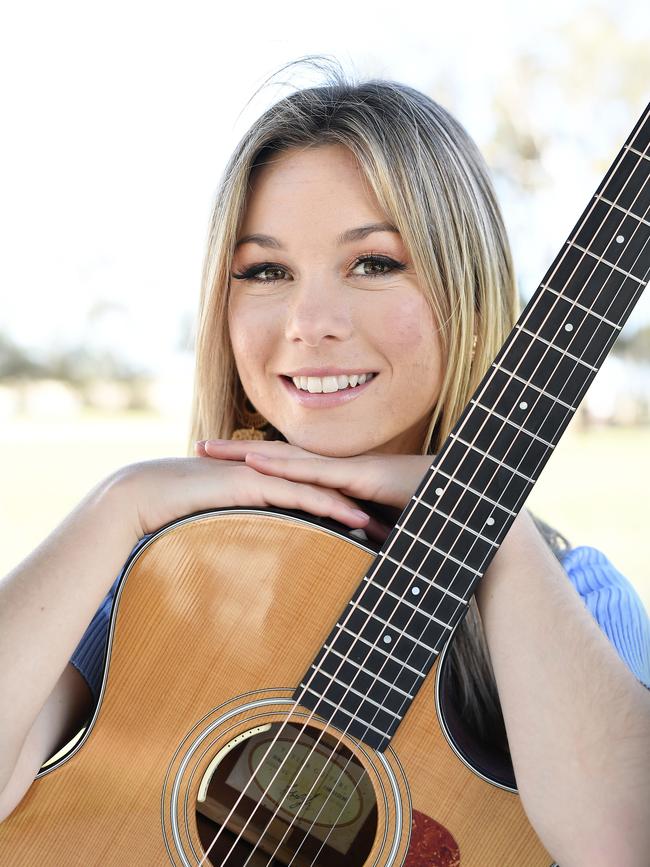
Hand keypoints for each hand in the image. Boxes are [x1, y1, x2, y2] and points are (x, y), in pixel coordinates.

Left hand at [196, 440, 434, 542]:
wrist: (468, 510)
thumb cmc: (430, 523)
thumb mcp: (380, 536)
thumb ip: (352, 542)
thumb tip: (335, 561)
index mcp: (339, 483)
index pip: (289, 470)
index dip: (254, 464)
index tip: (220, 466)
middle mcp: (339, 470)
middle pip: (278, 457)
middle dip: (236, 452)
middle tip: (198, 447)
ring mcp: (349, 470)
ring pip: (288, 458)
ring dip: (247, 454)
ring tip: (211, 450)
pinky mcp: (361, 477)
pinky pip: (315, 472)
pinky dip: (283, 467)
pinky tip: (254, 464)